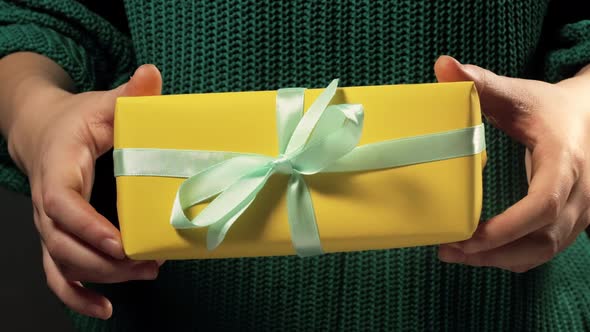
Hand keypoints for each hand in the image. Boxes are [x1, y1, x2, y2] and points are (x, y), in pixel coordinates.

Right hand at [8, 64, 162, 318]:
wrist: (47, 132)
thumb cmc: (79, 120)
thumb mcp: (103, 104)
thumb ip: (128, 95)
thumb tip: (151, 74)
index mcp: (58, 168)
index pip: (64, 205)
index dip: (89, 227)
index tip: (121, 243)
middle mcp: (48, 203)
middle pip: (64, 244)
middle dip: (105, 261)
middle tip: (149, 264)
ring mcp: (50, 225)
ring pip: (63, 264)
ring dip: (100, 279)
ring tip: (142, 276)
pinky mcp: (58, 238)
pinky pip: (60, 274)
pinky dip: (78, 295)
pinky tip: (104, 308)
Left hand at [435, 56, 589, 272]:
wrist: (588, 116)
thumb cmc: (550, 107)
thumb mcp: (518, 92)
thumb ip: (481, 82)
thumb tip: (442, 65)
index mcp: (566, 161)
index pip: (544, 205)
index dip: (508, 227)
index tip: (468, 236)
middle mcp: (580, 193)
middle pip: (542, 239)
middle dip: (494, 252)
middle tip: (448, 250)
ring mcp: (581, 211)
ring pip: (544, 251)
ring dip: (500, 260)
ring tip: (456, 255)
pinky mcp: (572, 220)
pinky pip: (546, 250)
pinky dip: (514, 257)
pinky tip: (483, 254)